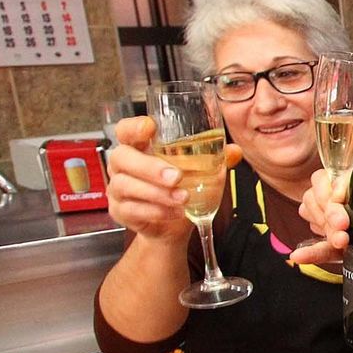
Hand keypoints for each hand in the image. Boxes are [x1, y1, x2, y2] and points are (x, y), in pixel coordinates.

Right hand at [105, 116, 239, 241]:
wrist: (172, 225)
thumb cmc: (181, 188)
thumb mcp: (199, 171)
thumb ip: (214, 159)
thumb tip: (234, 151)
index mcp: (140, 146)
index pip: (126, 129)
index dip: (133, 127)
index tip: (150, 128)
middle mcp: (123, 165)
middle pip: (122, 157)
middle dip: (150, 167)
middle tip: (177, 177)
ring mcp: (118, 188)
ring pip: (125, 185)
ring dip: (158, 193)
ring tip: (183, 198)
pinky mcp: (120, 211)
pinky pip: (131, 209)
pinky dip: (156, 211)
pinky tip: (176, 212)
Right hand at [289, 167, 352, 263]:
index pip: (341, 172)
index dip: (334, 182)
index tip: (341, 196)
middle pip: (322, 192)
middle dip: (327, 208)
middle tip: (342, 225)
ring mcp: (344, 223)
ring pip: (314, 214)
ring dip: (321, 227)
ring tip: (341, 241)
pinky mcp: (342, 247)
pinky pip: (319, 246)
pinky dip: (310, 251)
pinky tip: (300, 257)